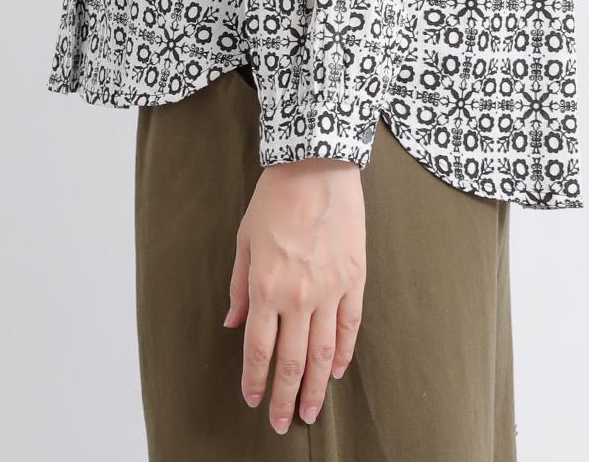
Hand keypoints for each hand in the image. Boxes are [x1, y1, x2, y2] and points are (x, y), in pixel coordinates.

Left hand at [223, 157, 365, 433]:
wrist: (317, 166)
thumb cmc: (275, 198)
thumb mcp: (244, 240)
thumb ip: (239, 286)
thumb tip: (234, 323)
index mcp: (266, 288)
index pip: (259, 350)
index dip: (255, 381)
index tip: (253, 401)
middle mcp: (298, 297)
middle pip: (291, 361)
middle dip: (284, 396)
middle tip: (281, 422)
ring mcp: (330, 290)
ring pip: (322, 352)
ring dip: (314, 386)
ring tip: (309, 411)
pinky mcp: (354, 279)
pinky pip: (349, 326)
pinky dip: (343, 353)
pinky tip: (336, 371)